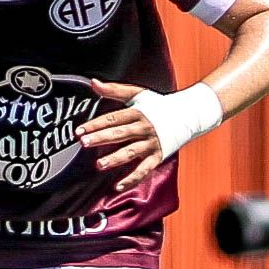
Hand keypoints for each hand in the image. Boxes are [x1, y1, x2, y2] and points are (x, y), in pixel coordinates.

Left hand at [77, 78, 164, 192]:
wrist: (189, 114)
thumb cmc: (159, 105)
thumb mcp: (137, 94)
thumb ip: (114, 90)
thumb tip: (92, 82)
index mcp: (137, 112)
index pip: (113, 118)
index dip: (95, 124)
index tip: (78, 131)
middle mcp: (144, 127)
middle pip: (120, 133)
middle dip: (101, 138)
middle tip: (83, 143)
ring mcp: (152, 143)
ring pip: (131, 152)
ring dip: (115, 158)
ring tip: (99, 164)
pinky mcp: (158, 156)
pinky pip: (144, 170)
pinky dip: (132, 179)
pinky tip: (117, 186)